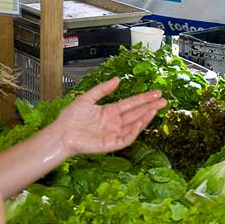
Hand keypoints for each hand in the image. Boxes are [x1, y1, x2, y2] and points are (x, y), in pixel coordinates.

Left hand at [50, 77, 165, 157]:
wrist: (61, 133)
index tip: (156, 93)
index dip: (143, 98)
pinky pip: (126, 137)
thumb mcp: (87, 98)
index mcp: (109, 111)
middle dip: (150, 107)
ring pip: (134, 125)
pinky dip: (135, 130)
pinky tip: (142, 121)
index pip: (131, 104)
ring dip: (145, 117)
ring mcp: (113, 133)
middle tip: (163, 100)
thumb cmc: (70, 118)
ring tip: (156, 108)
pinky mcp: (111, 144)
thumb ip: (103, 89)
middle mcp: (114, 122)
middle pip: (136, 113)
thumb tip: (118, 79)